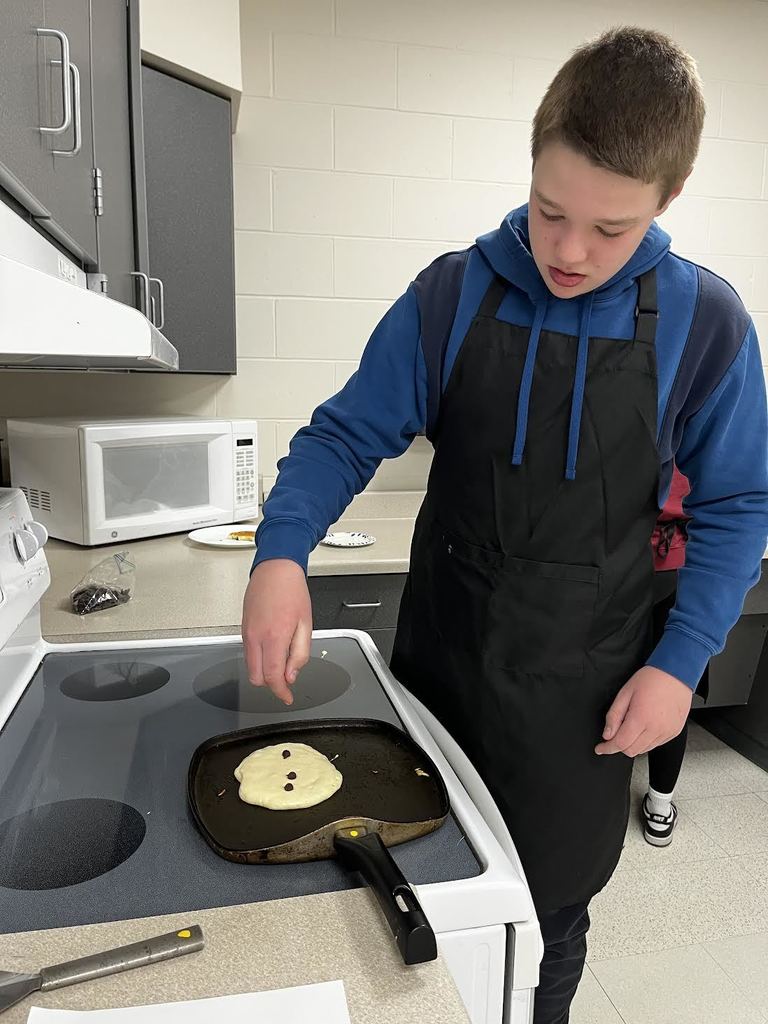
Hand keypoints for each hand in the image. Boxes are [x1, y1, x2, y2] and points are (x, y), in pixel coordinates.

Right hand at [241, 559, 311, 705]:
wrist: (275, 569)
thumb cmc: (292, 591)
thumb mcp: (306, 624)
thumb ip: (300, 653)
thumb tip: (291, 675)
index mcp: (275, 636)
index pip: (272, 676)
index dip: (280, 692)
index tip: (287, 697)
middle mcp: (256, 637)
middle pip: (256, 677)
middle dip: (271, 684)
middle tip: (286, 680)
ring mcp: (247, 633)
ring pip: (250, 666)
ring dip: (264, 672)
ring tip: (282, 663)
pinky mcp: (243, 628)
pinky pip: (248, 653)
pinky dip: (258, 659)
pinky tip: (272, 651)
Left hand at [595, 665, 692, 757]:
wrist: (676, 674)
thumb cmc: (651, 679)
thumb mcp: (625, 693)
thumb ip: (614, 716)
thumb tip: (608, 733)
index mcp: (641, 718)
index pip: (620, 744)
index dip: (607, 748)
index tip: (601, 748)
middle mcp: (655, 729)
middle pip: (632, 751)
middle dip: (619, 745)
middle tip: (615, 733)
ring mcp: (667, 732)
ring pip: (644, 750)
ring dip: (633, 744)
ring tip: (632, 726)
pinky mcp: (674, 732)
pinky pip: (656, 744)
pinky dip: (646, 741)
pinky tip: (644, 727)